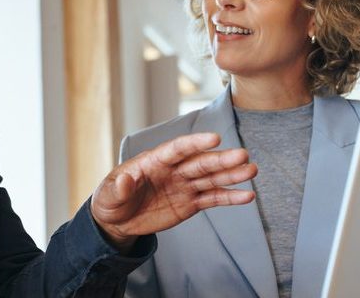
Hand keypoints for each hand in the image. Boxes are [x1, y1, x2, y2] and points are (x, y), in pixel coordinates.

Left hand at [90, 133, 256, 252]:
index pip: (177, 149)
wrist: (118, 221)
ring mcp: (185, 185)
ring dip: (232, 175)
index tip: (215, 138)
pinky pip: (213, 198)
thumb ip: (118, 187)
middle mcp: (174, 170)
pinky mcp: (191, 202)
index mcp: (154, 161)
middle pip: (201, 162)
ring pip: (212, 178)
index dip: (195, 143)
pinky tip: (247, 196)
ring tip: (252, 171)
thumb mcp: (107, 196)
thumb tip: (125, 178)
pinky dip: (230, 197)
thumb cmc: (110, 202)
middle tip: (243, 156)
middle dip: (222, 160)